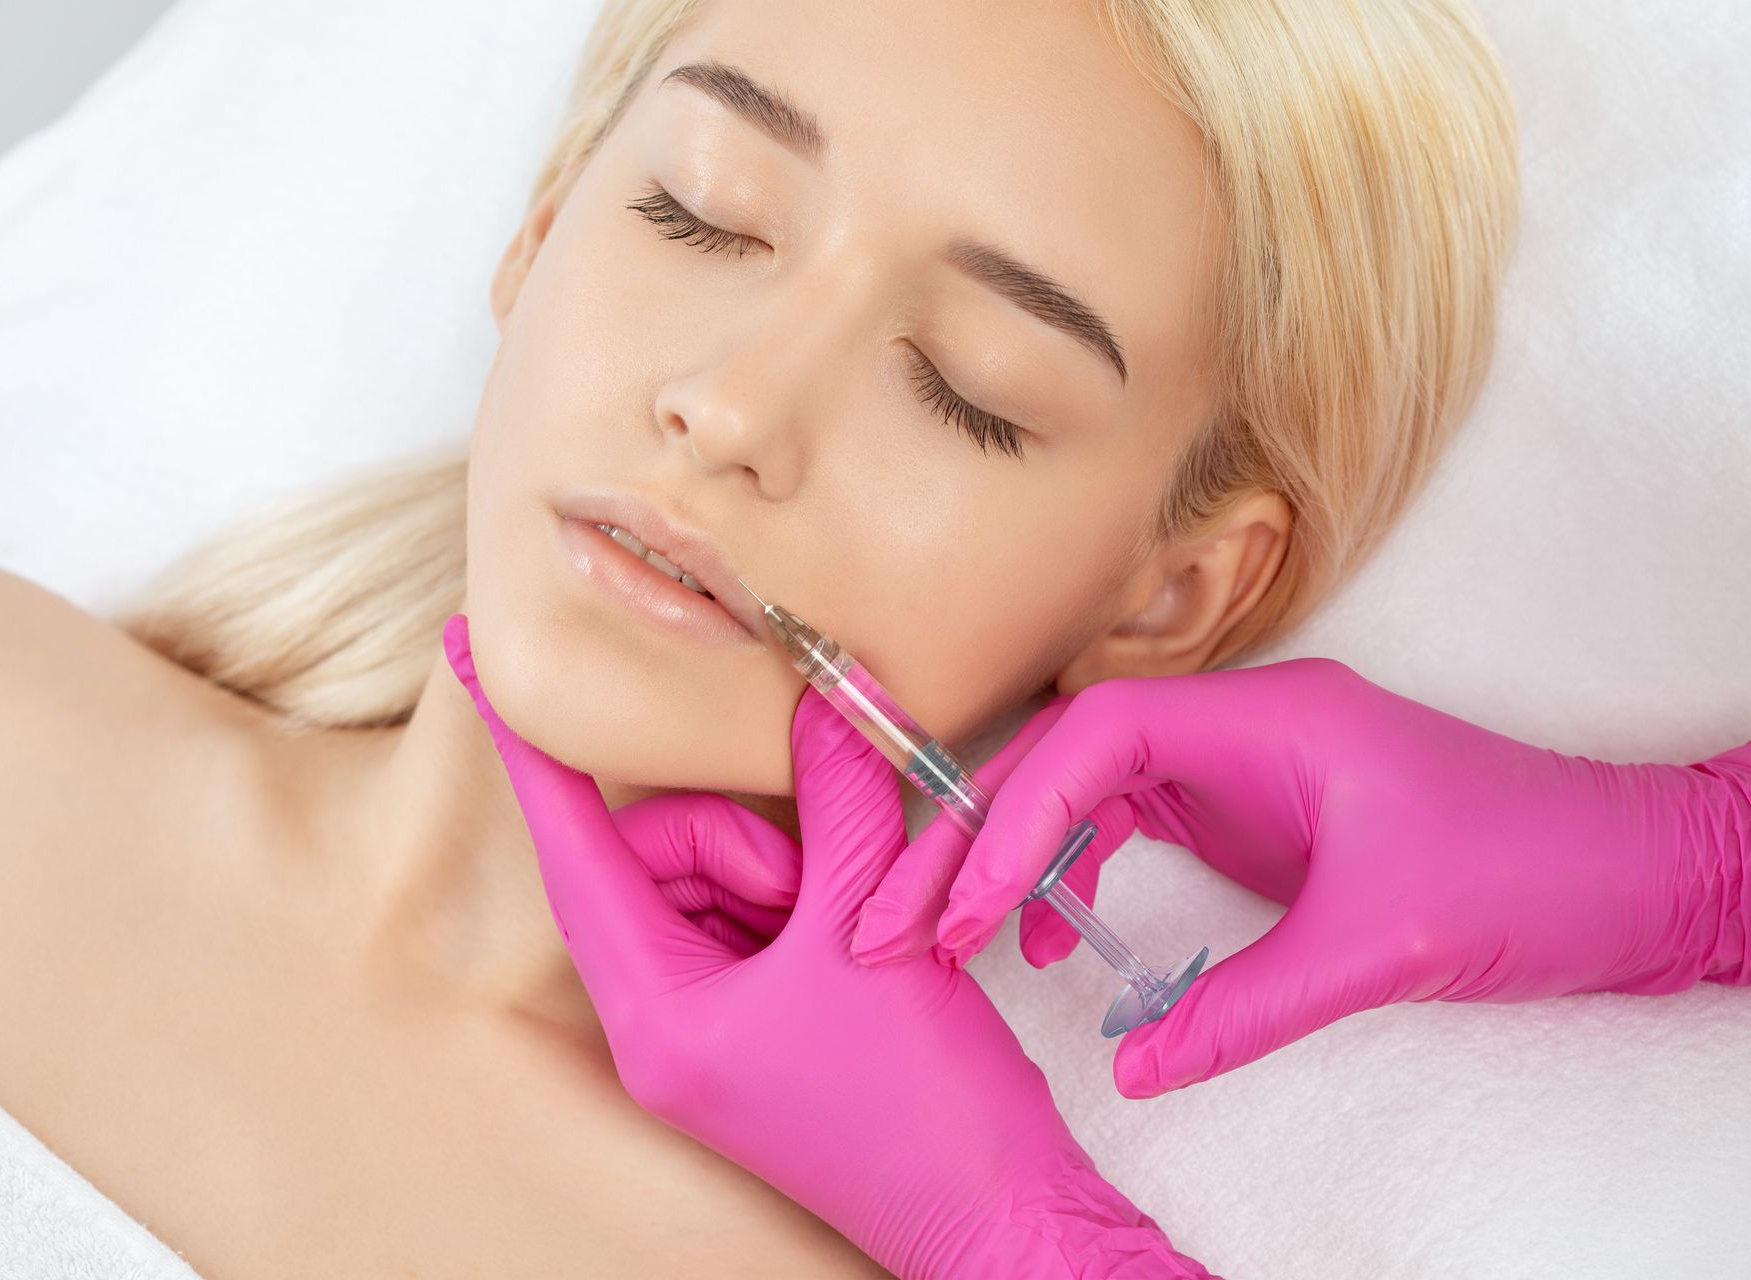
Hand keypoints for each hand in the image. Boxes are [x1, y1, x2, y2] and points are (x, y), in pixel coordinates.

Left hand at [442, 615, 1214, 1279]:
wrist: (994, 1215)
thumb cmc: (921, 1104)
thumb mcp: (870, 930)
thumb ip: (841, 801)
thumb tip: (827, 697)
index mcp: (656, 1013)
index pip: (578, 853)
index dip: (530, 751)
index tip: (470, 660)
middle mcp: (666, 1023)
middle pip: (662, 857)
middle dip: (749, 842)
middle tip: (822, 889)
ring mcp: (712, 1027)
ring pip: (719, 880)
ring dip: (793, 872)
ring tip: (855, 927)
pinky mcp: (764, 1025)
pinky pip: (760, 918)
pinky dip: (810, 899)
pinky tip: (863, 933)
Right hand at [850, 657, 1750, 1098]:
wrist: (1627, 870)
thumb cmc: (1526, 871)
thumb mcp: (1378, 944)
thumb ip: (1245, 1005)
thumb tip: (1134, 1065)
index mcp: (1265, 719)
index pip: (1097, 737)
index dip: (1014, 813)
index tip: (963, 901)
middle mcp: (1239, 727)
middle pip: (1070, 757)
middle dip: (978, 833)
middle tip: (900, 918)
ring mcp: (1243, 766)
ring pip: (1089, 788)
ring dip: (1013, 850)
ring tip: (950, 929)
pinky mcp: (1252, 809)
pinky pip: (1132, 821)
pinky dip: (1074, 865)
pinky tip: (1045, 922)